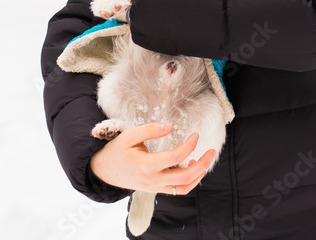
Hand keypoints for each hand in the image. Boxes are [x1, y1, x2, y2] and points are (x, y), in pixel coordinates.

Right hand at [89, 121, 215, 194]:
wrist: (103, 170)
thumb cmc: (116, 150)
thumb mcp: (130, 135)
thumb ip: (150, 130)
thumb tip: (170, 126)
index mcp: (146, 165)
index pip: (175, 157)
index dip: (189, 145)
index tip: (196, 135)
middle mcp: (152, 180)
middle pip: (186, 177)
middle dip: (203, 164)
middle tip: (211, 150)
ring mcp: (155, 187)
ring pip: (184, 188)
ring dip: (198, 175)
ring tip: (204, 160)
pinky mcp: (156, 190)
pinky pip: (177, 190)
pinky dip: (189, 181)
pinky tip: (191, 167)